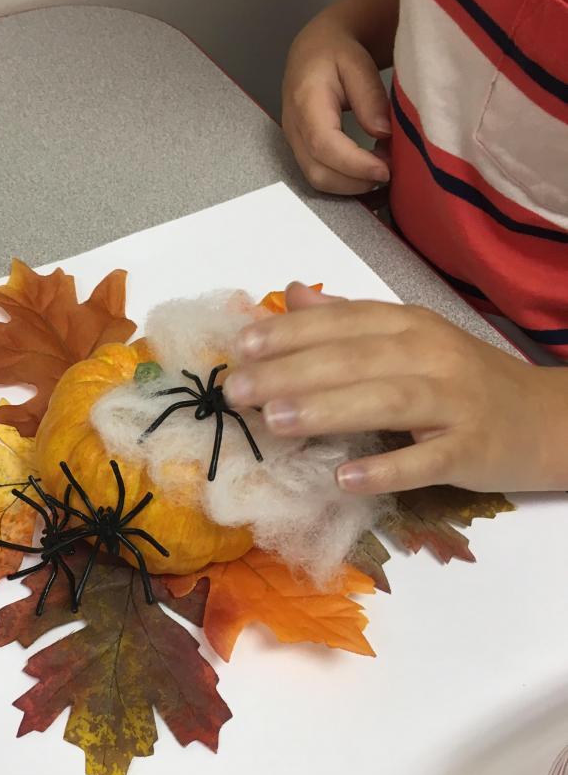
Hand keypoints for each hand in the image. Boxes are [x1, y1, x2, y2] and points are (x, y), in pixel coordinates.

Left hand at [224, 284, 567, 493]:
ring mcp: (455, 402)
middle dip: (291, 372)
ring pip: (387, 400)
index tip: (241, 344)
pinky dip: (387, 468)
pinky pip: (427, 459)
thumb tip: (288, 296)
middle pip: (356, 359)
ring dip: (328, 409)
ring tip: (275, 421)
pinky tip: (345, 478)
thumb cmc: (464, 380)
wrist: (547, 417)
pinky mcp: (472, 449)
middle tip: (237, 389)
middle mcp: (432, 355)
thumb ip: (348, 319)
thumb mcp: (410, 339)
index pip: (344, 322)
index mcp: (410, 325)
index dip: (291, 332)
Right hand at [282, 15, 391, 194]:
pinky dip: (346, 181)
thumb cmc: (335, 53)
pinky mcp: (301, 150)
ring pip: (318, 180)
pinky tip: (367, 169)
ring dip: (352, 184)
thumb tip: (383, 134)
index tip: (386, 170)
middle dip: (356, 181)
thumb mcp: (358, 63)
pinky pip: (320, 175)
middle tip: (390, 169)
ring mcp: (294, 142)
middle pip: (318, 172)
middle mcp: (294, 127)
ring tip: (381, 168)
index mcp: (305, 101)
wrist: (313, 50)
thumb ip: (370, 97)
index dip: (355, 164)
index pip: (324, 144)